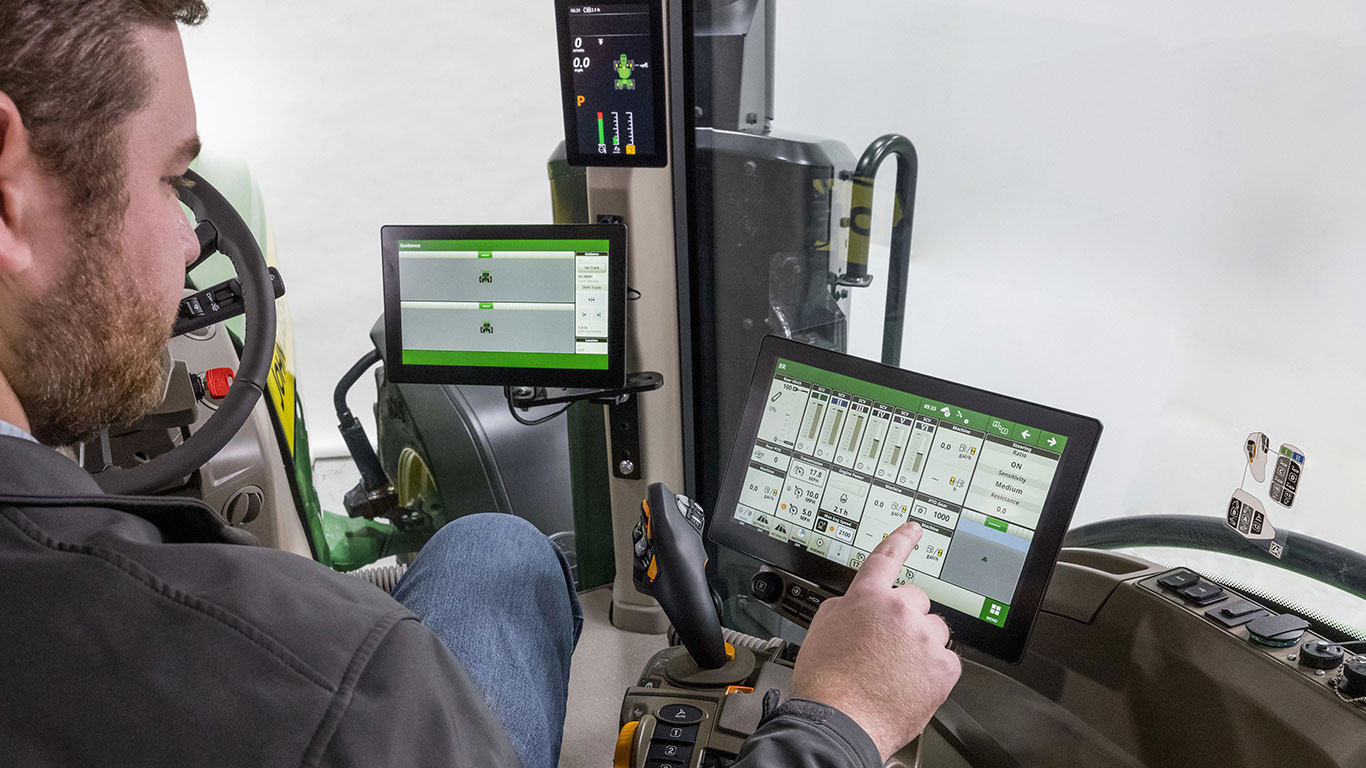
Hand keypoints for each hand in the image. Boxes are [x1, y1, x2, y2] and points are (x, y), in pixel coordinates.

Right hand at [789, 522, 961, 761]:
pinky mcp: (944, 667)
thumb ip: (847, 606)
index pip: (887, 558)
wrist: (840, 723)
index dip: (902, 539)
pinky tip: (909, 683)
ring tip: (896, 669)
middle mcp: (900, 611)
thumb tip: (861, 605)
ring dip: (920, 643)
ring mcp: (925, 638)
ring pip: (933, 629)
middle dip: (904, 618)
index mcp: (868, 598)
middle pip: (915, 600)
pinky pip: (946, 659)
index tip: (914, 529)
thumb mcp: (822, 628)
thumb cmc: (825, 683)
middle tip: (886, 646)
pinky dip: (932, 670)